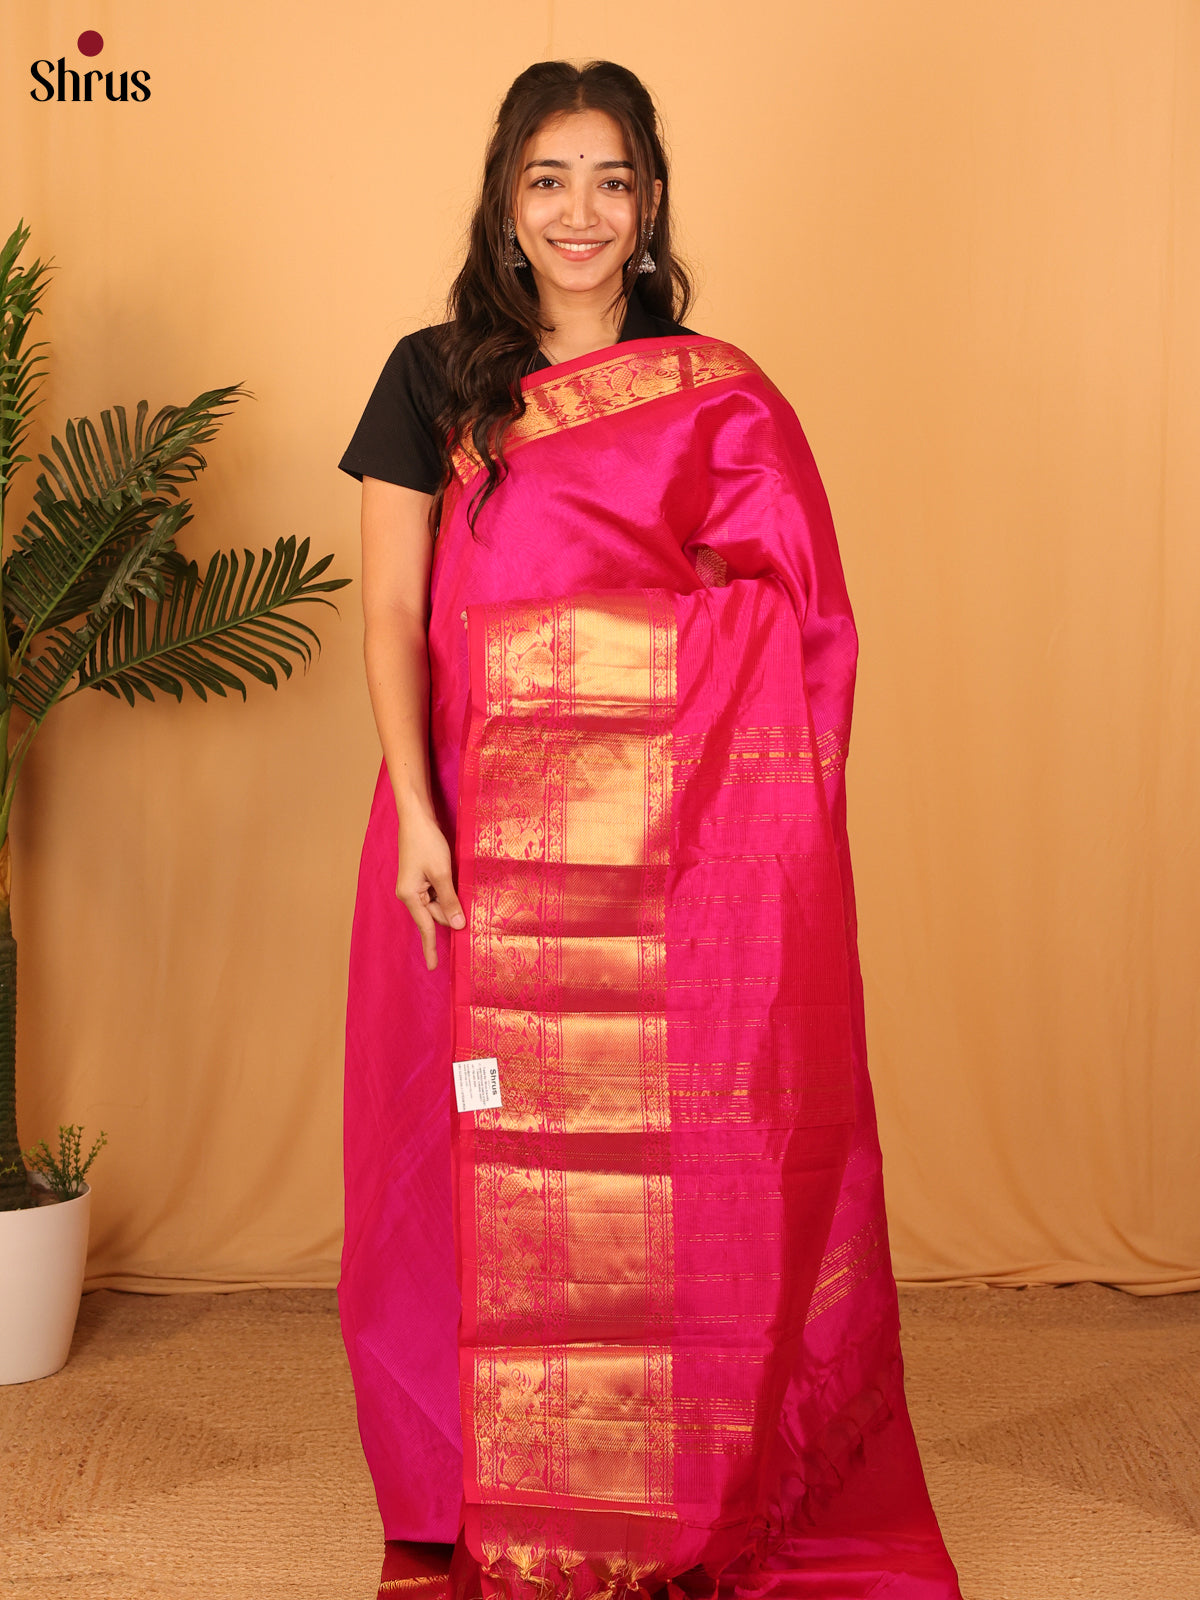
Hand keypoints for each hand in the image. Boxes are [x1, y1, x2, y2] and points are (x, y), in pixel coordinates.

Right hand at [395, 806, 464, 970]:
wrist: (416, 818)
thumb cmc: (427, 843)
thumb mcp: (442, 873)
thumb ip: (450, 900)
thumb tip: (458, 925)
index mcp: (410, 896)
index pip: (426, 927)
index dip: (431, 947)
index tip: (433, 966)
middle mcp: (409, 894)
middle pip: (435, 914)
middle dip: (451, 910)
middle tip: (461, 891)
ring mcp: (415, 886)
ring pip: (438, 902)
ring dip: (450, 897)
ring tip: (453, 874)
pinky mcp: (421, 878)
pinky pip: (436, 892)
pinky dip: (447, 890)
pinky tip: (452, 877)